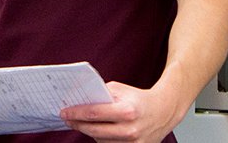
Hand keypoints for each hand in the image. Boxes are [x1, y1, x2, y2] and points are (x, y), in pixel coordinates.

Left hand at [61, 81, 184, 142]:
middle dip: (77, 124)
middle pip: (94, 130)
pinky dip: (101, 138)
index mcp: (127, 111)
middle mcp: (130, 129)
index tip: (64, 112)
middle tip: (67, 118)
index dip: (76, 113)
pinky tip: (98, 130)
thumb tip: (78, 99)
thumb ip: (100, 94)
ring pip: (100, 140)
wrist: (163, 111)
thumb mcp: (120, 89)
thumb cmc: (138, 99)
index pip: (94, 113)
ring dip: (89, 131)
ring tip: (82, 123)